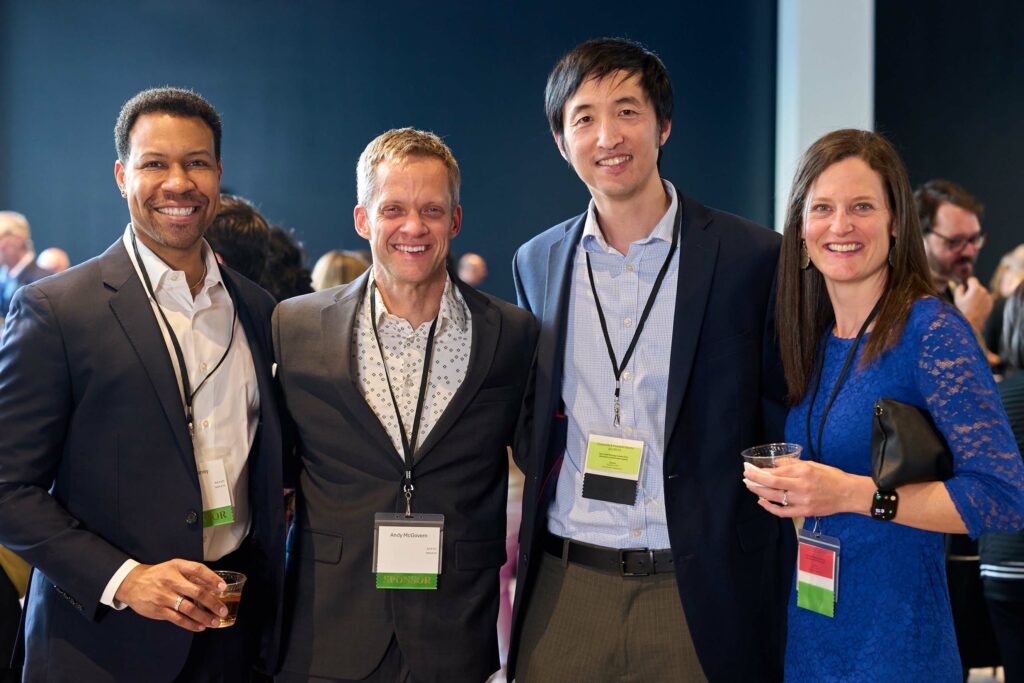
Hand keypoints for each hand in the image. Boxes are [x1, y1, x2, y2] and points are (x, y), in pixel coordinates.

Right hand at [113, 559, 227, 631]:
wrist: (132, 584)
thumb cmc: (158, 575)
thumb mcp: (174, 567)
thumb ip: (192, 574)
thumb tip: (213, 584)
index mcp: (177, 567)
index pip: (198, 570)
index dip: (212, 578)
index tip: (223, 587)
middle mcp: (171, 581)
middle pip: (197, 592)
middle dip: (213, 603)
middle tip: (223, 610)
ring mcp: (164, 596)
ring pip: (189, 609)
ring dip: (204, 617)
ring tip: (215, 622)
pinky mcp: (159, 610)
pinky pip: (178, 619)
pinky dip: (191, 624)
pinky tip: (200, 627)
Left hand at [742, 460, 873, 518]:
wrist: (848, 494)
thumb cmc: (831, 476)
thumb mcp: (812, 464)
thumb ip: (792, 465)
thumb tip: (774, 464)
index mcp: (804, 471)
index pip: (775, 472)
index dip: (759, 471)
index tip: (749, 468)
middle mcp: (802, 486)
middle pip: (772, 485)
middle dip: (755, 480)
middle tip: (745, 477)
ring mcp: (803, 501)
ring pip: (774, 498)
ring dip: (759, 492)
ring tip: (751, 487)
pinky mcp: (805, 512)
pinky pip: (783, 512)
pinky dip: (770, 508)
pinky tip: (762, 502)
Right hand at [953, 276, 992, 333]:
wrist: (971, 323)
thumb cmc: (963, 310)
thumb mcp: (957, 298)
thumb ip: (959, 288)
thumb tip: (963, 286)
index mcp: (976, 289)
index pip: (972, 279)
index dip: (967, 282)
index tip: (965, 286)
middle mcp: (984, 291)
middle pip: (978, 286)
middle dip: (973, 289)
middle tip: (967, 298)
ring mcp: (988, 298)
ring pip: (982, 292)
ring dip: (977, 295)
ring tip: (971, 304)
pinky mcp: (991, 303)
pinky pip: (985, 299)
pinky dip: (982, 301)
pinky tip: (976, 307)